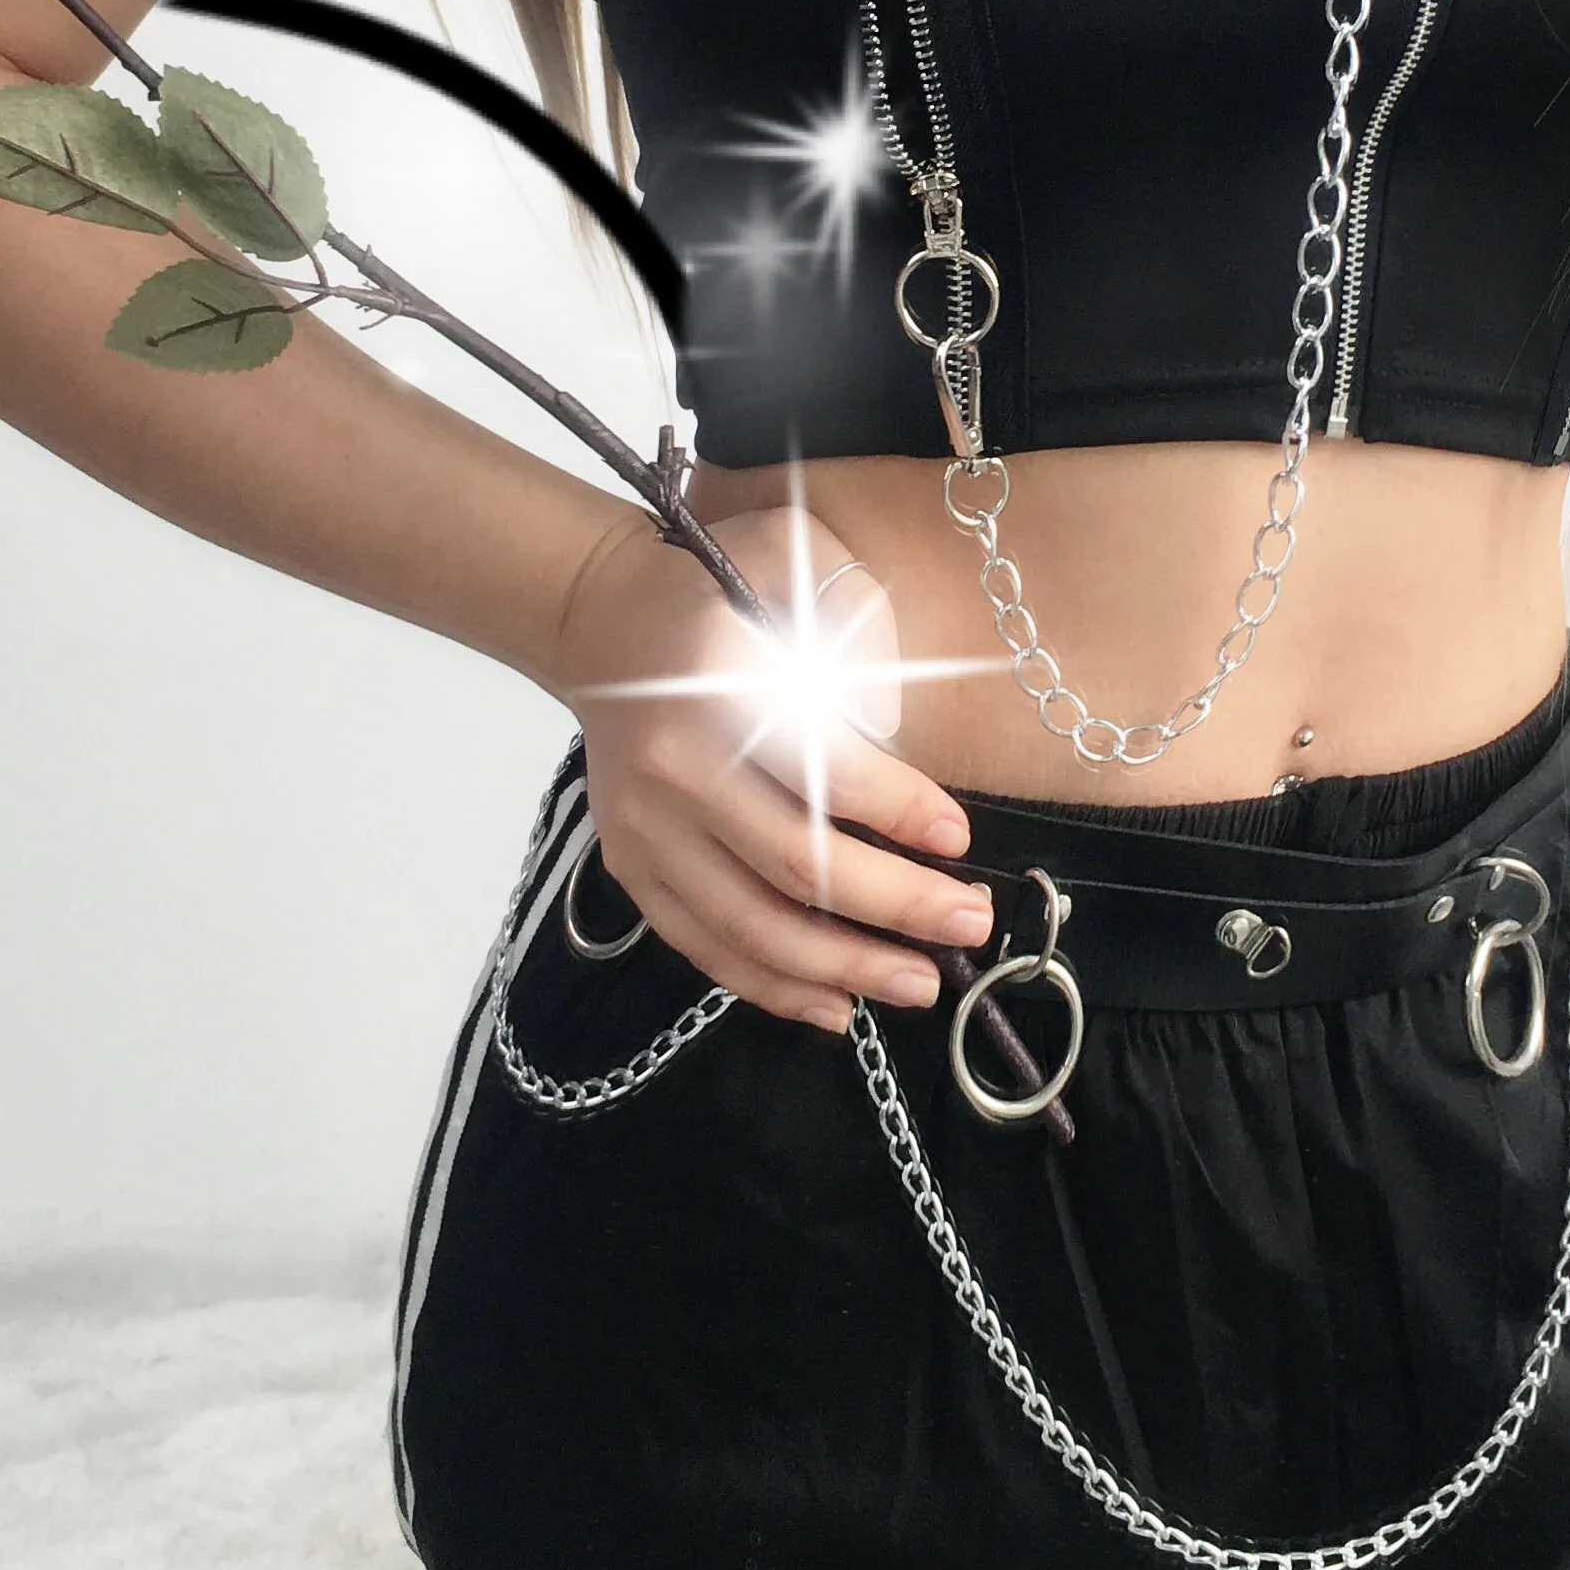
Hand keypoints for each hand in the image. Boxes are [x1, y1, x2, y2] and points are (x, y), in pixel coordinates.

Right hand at [547, 504, 998, 1033]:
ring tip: (920, 983)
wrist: (601, 618)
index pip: (819, 766)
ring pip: (750, 923)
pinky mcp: (632, 866)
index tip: (958, 838)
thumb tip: (893, 735)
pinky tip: (837, 1006)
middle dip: (894, 905)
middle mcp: (672, 766)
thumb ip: (852, 628)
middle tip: (969, 923)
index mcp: (716, 685)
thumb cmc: (722, 590)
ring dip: (843, 965)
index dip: (896, 808)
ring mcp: (644, 828)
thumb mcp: (796, 563)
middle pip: (794, 862)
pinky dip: (771, 985)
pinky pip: (704, 946)